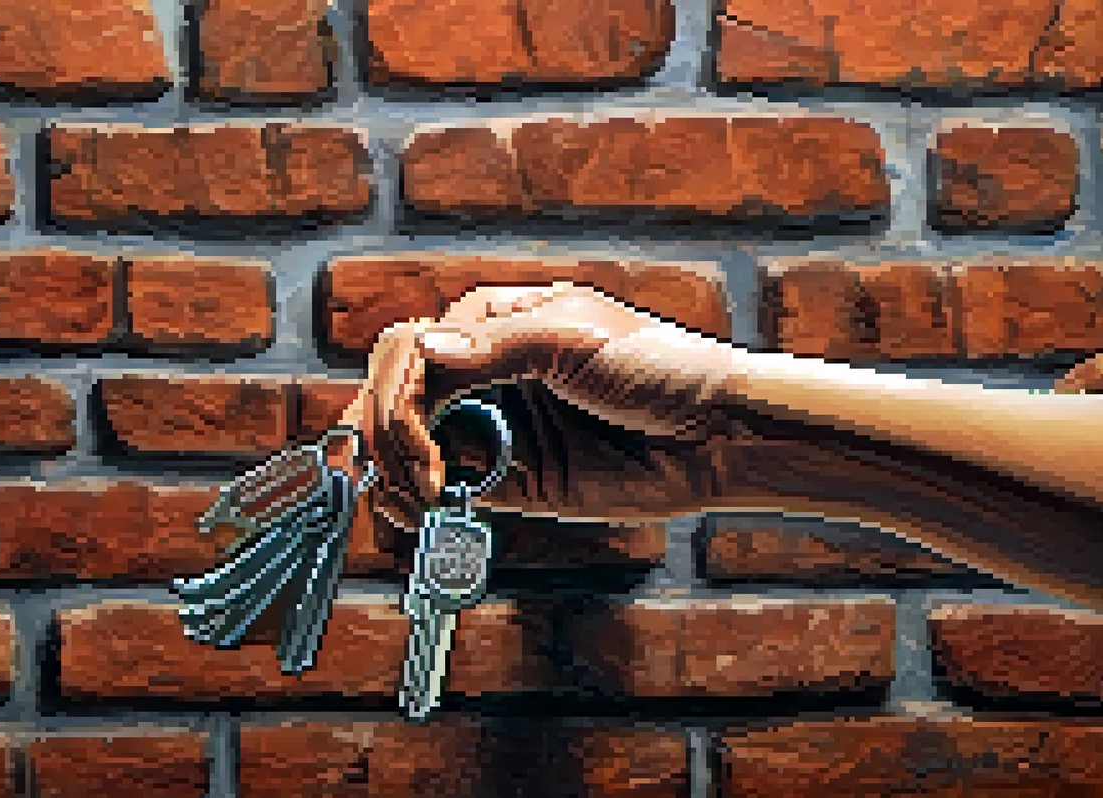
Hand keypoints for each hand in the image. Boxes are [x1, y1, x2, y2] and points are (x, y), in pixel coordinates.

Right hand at [325, 283, 735, 531]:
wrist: (716, 436)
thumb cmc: (657, 367)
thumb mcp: (575, 339)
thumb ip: (495, 346)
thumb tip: (422, 348)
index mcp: (492, 323)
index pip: (409, 351)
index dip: (398, 394)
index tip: (417, 436)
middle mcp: (483, 373)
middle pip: (396, 396)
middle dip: (386, 434)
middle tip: (410, 475)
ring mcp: (493, 427)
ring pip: (408, 444)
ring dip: (391, 470)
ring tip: (412, 500)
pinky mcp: (509, 480)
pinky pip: (444, 489)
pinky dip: (416, 501)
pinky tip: (417, 513)